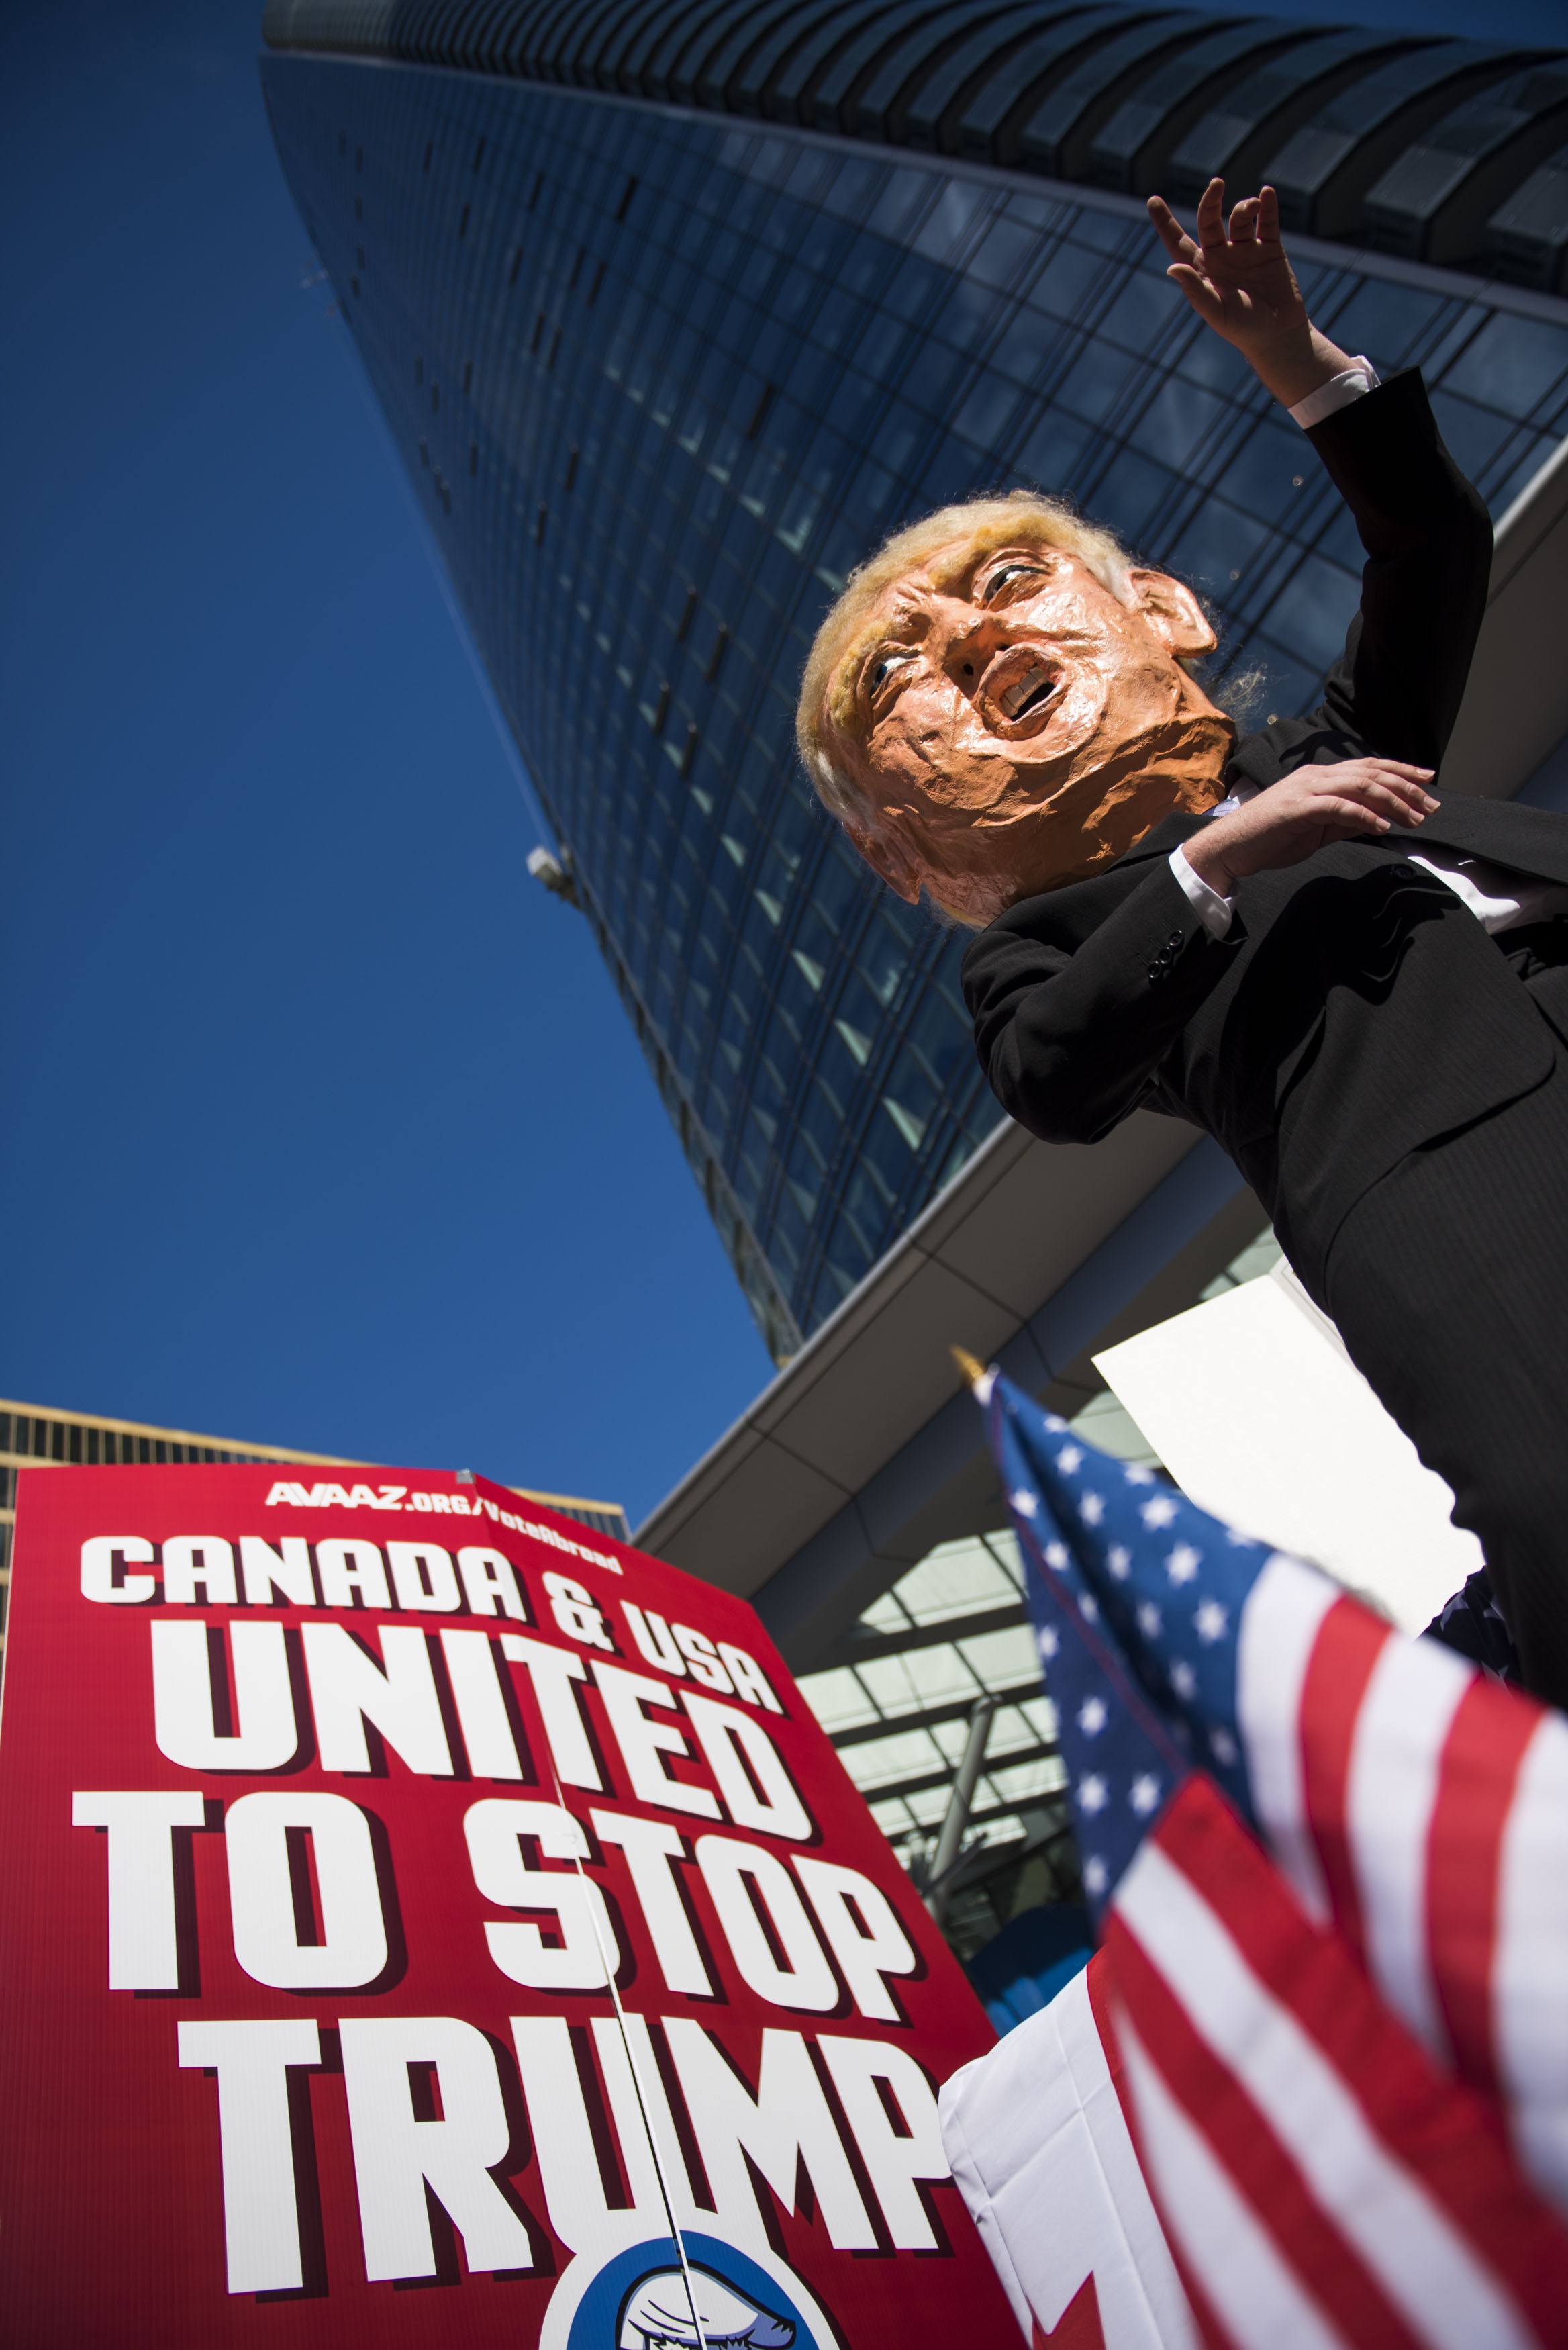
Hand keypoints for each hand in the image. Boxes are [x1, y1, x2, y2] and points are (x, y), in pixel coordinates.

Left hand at [1146, 179, 1352, 408]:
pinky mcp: (1271, 248)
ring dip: (1245, 207)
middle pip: (1209, 220)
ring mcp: (1246, 250)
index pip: (1178, 242)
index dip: (1165, 222)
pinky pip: (1268, 221)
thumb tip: (1171, 267)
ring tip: (1253, 205)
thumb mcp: (1216, 310)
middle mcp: (1221, 256)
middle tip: (1217, 184)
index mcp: (1202, 270)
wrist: (1278, 335)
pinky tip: (1267, 193)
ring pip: (1240, 218)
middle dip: (1211, 201)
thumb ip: (1195, 289)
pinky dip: (1269, 205)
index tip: (1152, 200)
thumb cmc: (1242, 328)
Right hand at [1184, 761, 1439, 897]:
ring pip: (1360, 785)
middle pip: (1372, 772)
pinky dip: (1364, 815)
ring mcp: (1306, 789)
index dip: (1402, 771)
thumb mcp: (1316, 830)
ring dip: (1392, 801)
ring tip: (1414, 818)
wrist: (1231, 848)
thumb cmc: (1270, 839)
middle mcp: (1316, 776)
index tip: (1428, 781)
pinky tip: (1382, 827)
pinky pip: (1339, 807)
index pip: (1369, 767)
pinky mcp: (1298, 807)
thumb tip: (1377, 821)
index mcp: (1321, 777)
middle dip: (1407, 788)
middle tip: (1431, 805)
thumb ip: (1345, 822)